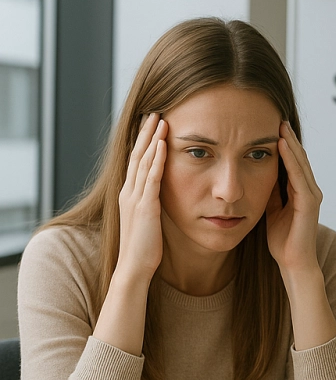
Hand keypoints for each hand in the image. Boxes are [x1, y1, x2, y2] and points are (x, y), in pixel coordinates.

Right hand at [115, 113, 166, 282]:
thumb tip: (161, 196)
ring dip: (152, 138)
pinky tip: (163, 144)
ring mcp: (135, 198)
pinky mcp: (145, 206)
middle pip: (136, 154)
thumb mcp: (148, 220)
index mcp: (129, 194)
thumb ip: (151, 205)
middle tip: (154, 111)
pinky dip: (156, 159)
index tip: (151, 123)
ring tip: (160, 118)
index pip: (135, 161)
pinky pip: (151, 177)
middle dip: (146, 132)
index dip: (143, 141)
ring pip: (142, 161)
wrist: (134, 267)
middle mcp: (129, 192)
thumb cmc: (144, 248)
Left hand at [266, 121, 322, 276]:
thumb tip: (257, 172)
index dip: (283, 144)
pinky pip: (299, 176)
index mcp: (300, 191)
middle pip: (299, 157)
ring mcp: (311, 195)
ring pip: (300, 162)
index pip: (292, 161)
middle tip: (276, 117)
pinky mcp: (309, 203)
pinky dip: (291, 159)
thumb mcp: (271, 209)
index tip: (270, 126)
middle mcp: (309, 190)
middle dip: (288, 137)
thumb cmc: (282, 240)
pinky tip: (282, 145)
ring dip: (291, 143)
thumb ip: (270, 191)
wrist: (293, 263)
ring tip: (280, 124)